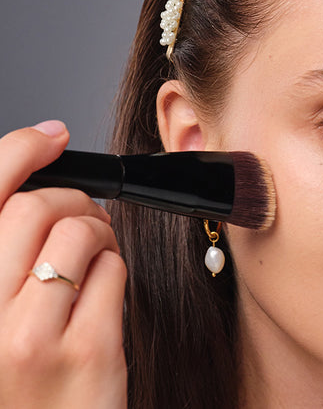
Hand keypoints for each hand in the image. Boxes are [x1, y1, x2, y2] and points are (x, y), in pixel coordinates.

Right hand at [0, 121, 126, 408]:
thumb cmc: (19, 380)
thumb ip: (3, 256)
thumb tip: (37, 183)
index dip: (18, 151)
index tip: (49, 137)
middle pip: (36, 206)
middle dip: (73, 200)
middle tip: (84, 218)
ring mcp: (33, 336)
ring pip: (81, 232)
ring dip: (100, 232)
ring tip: (96, 254)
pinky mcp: (89, 349)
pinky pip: (114, 269)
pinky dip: (115, 268)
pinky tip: (104, 291)